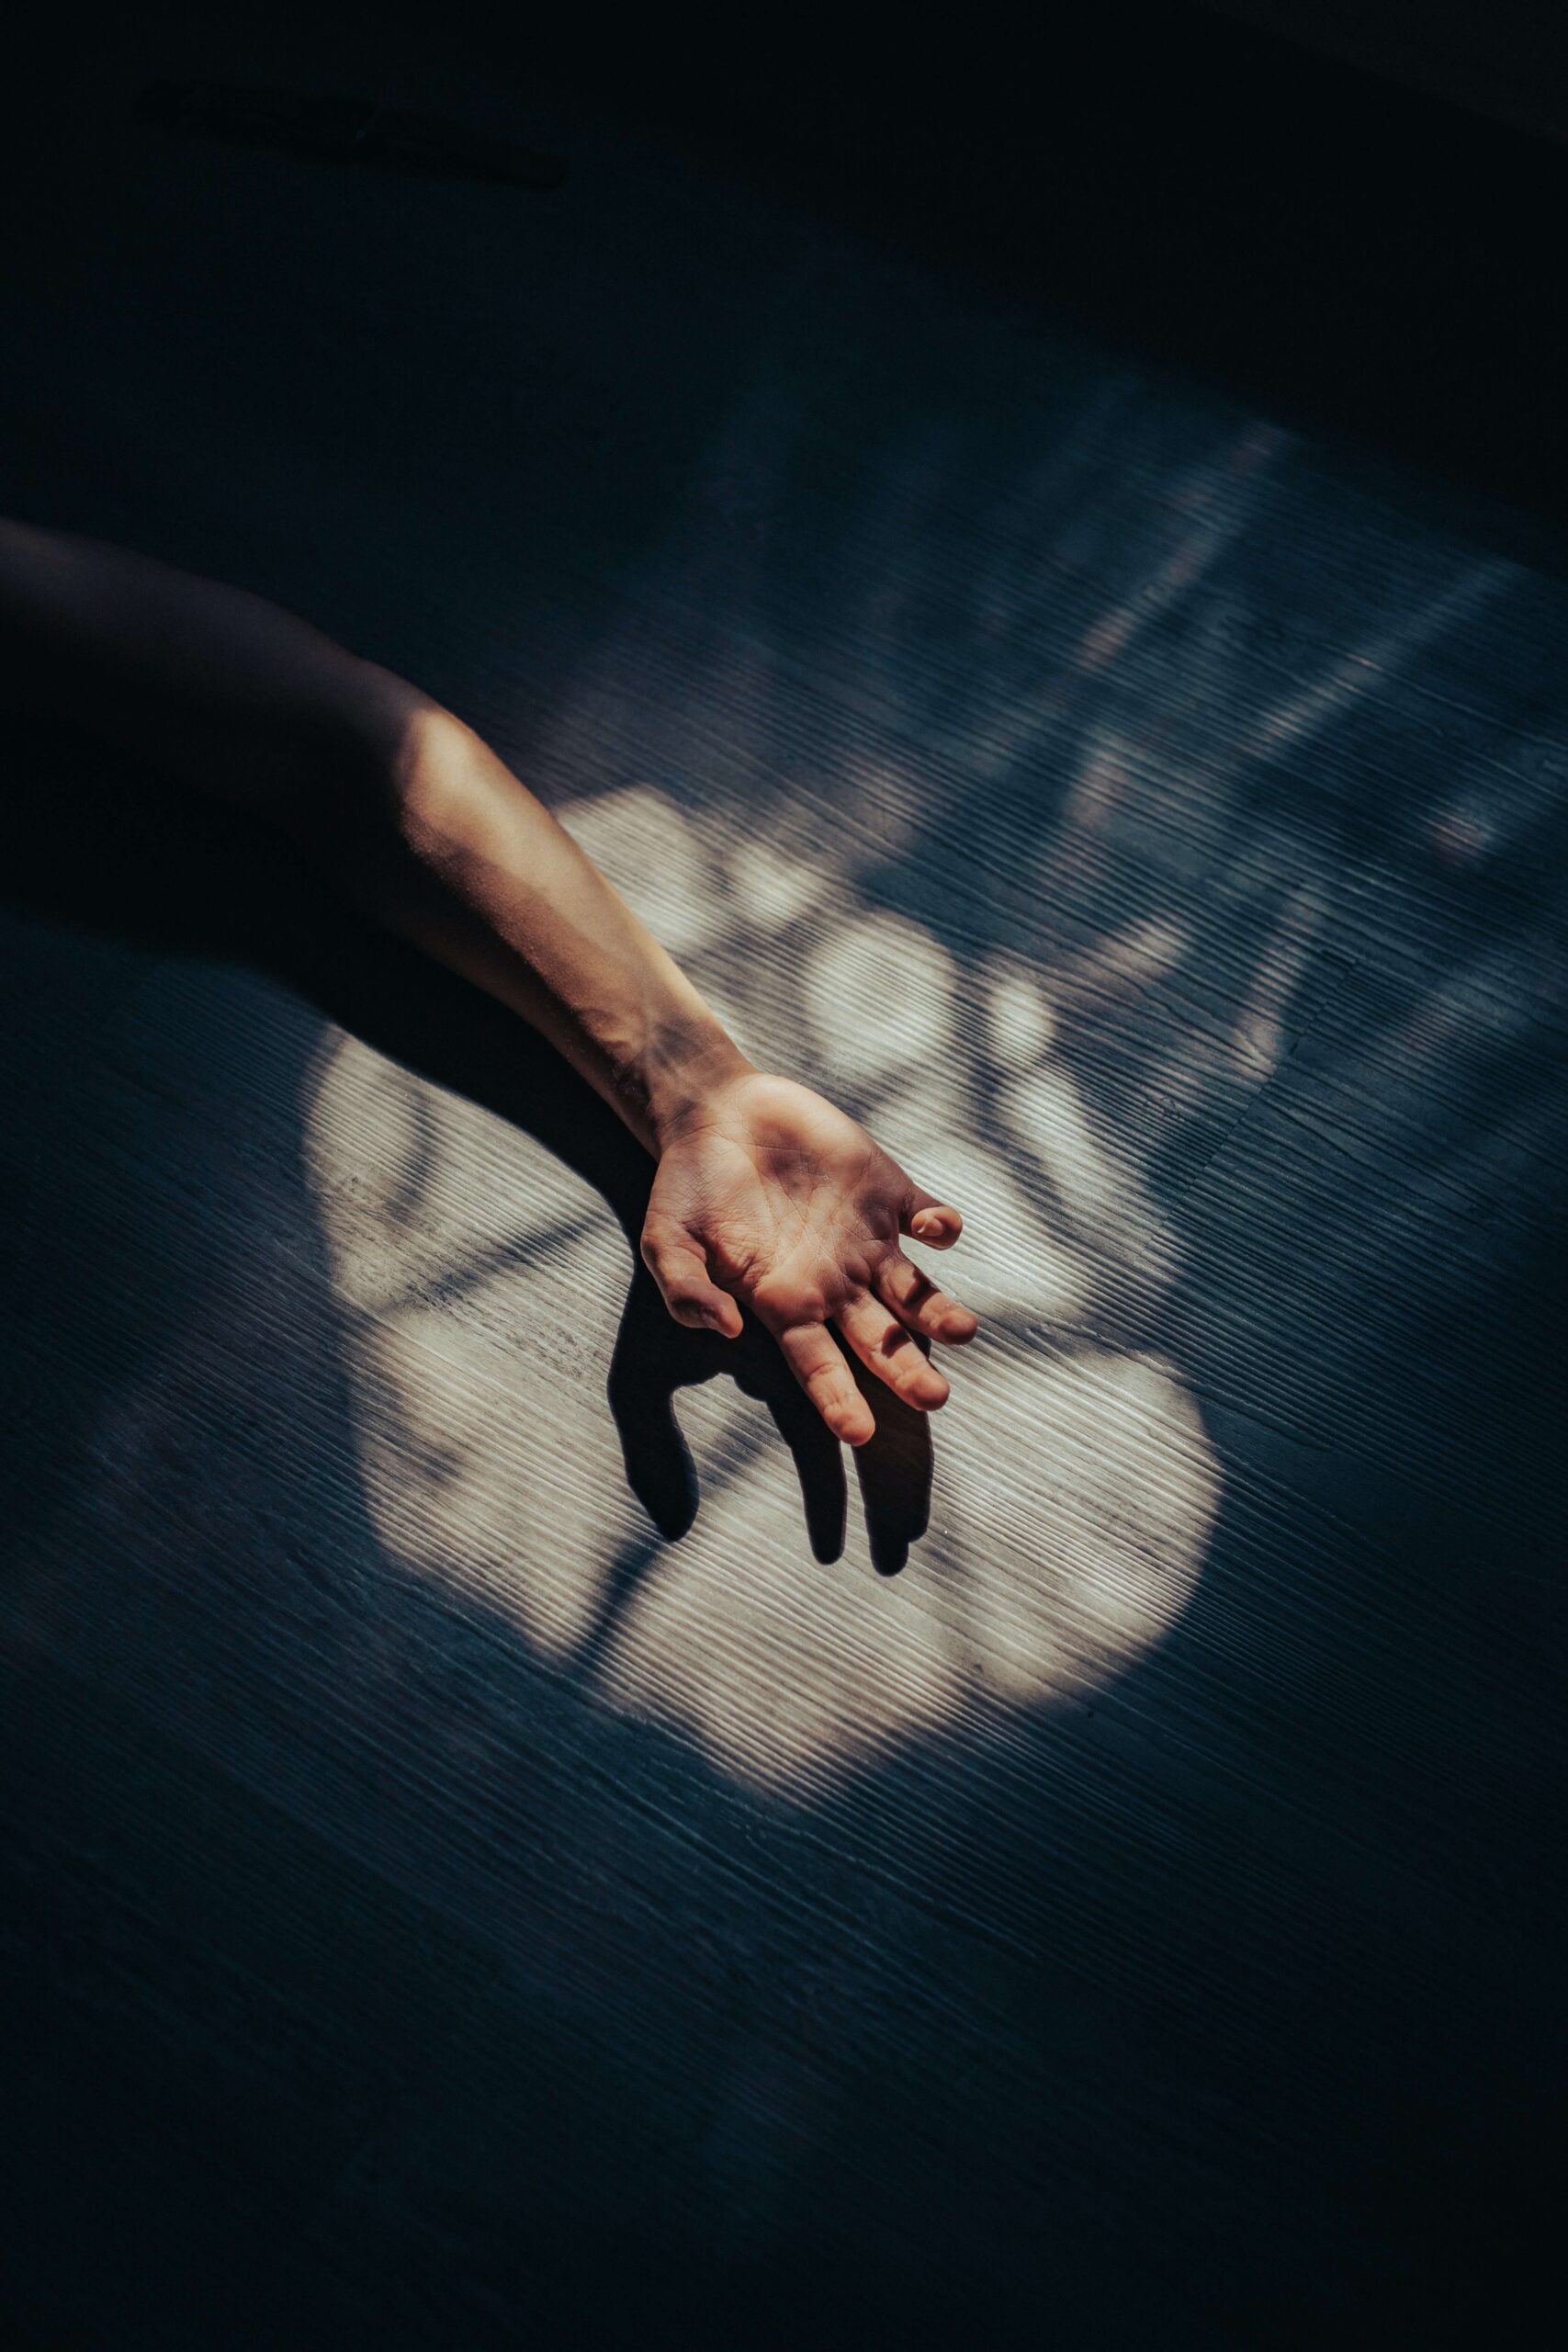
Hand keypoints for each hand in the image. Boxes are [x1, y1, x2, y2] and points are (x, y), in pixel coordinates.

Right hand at [640, 1069, 977, 1445]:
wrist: (716, 1113)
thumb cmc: (687, 1188)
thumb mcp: (666, 1243)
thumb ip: (688, 1292)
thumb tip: (728, 1328)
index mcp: (784, 1303)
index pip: (818, 1365)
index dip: (838, 1399)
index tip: (857, 1432)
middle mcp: (834, 1280)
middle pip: (880, 1339)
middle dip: (908, 1370)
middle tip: (935, 1398)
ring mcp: (864, 1236)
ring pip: (915, 1288)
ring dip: (939, 1311)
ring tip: (962, 1330)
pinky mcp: (884, 1189)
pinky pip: (925, 1215)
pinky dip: (941, 1225)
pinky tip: (938, 1231)